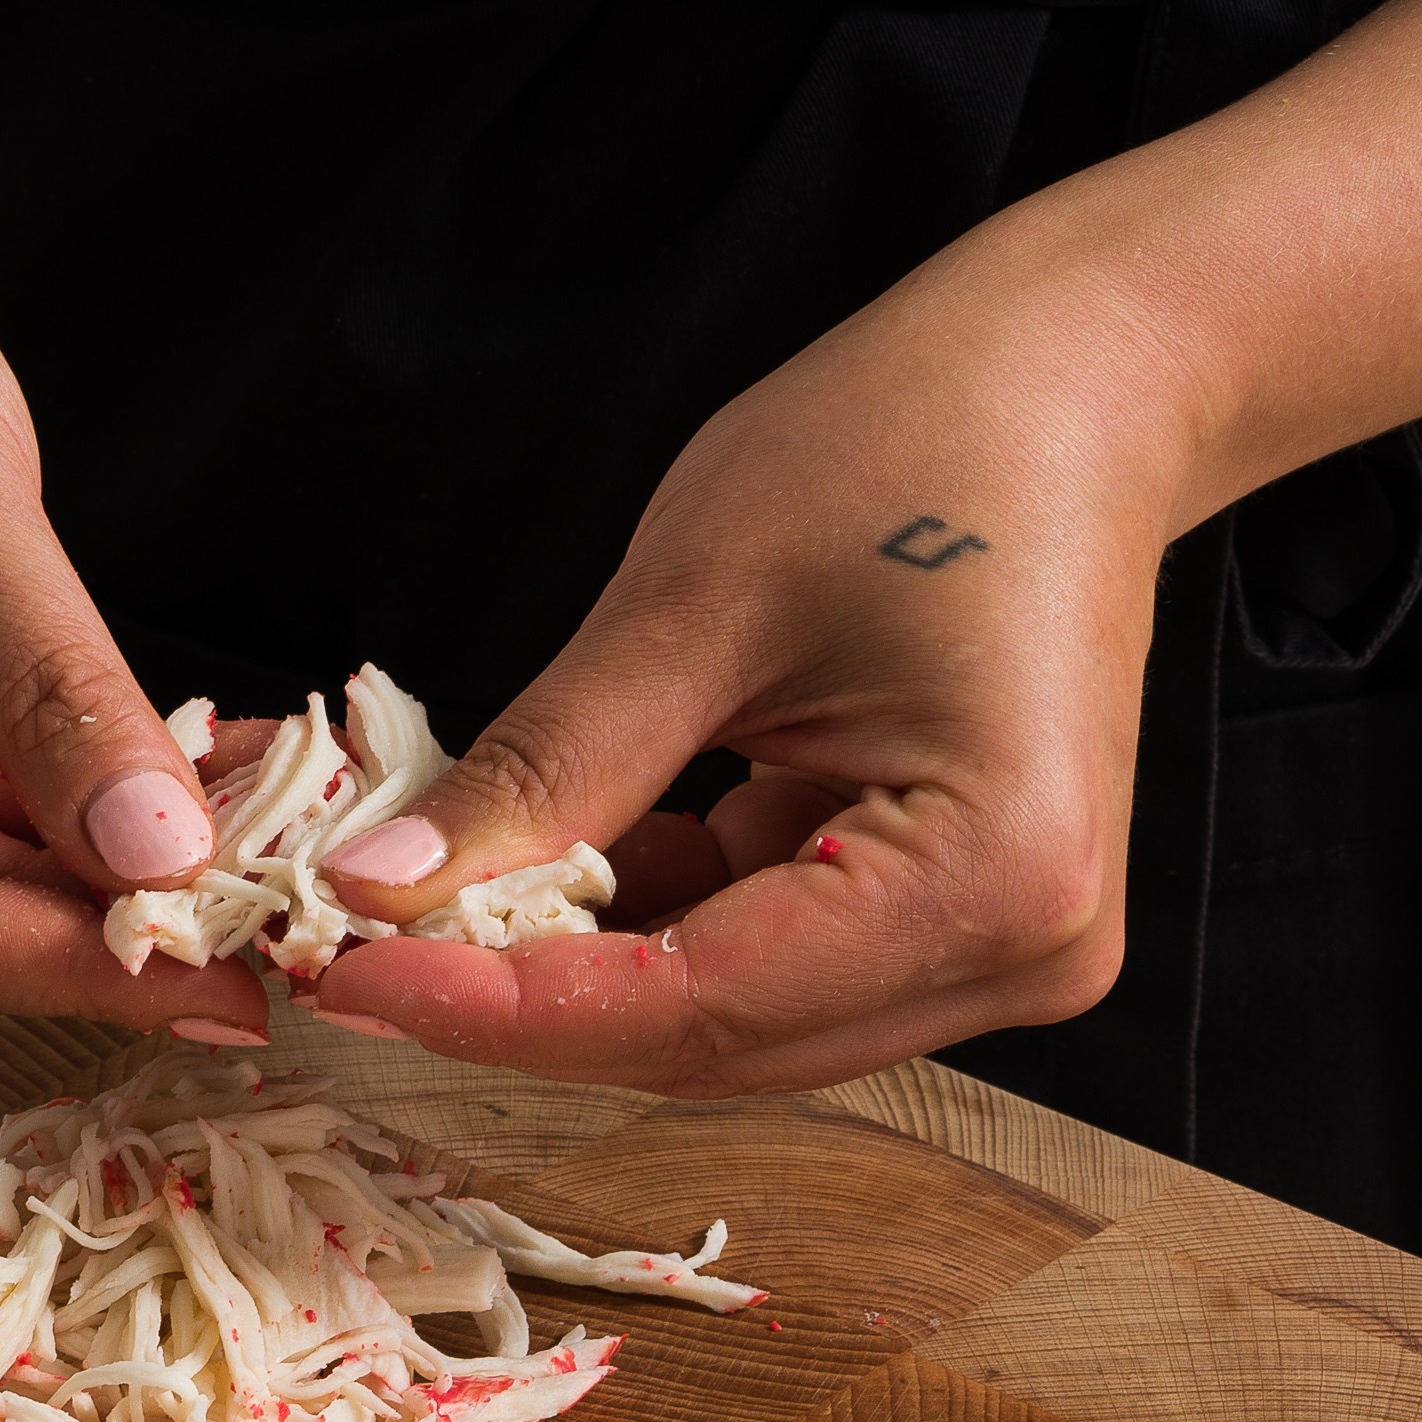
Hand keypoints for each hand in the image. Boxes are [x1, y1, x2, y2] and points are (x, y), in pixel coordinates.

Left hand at [308, 232, 1192, 1093]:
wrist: (1078, 381)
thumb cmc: (923, 440)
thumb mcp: (697, 603)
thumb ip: (546, 773)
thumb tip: (384, 891)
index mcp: (994, 875)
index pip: (701, 1005)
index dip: (505, 1006)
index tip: (346, 974)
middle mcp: (1022, 950)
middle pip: (712, 1040)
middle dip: (522, 997)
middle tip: (344, 949)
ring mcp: (996, 946)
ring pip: (724, 1019)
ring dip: (572, 968)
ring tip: (419, 900)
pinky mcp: (950, 918)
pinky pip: (759, 963)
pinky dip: (641, 925)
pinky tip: (544, 859)